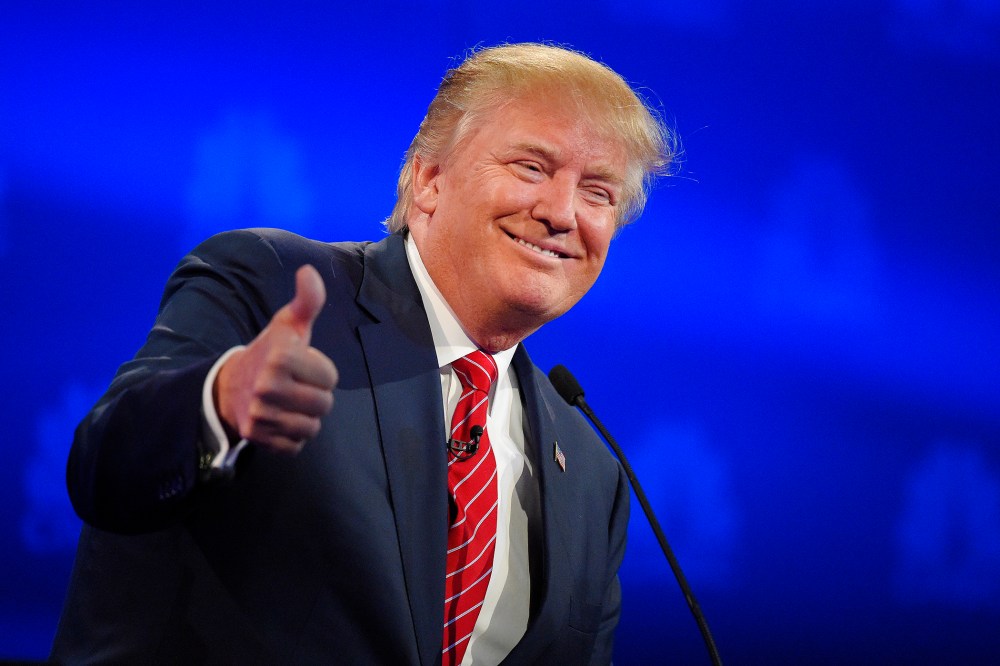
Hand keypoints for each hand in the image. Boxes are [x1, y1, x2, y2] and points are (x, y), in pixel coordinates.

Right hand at [215, 264, 337, 453]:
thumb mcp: (288, 325)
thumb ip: (306, 301)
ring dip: (306, 417)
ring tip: (289, 403)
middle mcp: (268, 387)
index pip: (330, 378)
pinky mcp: (257, 437)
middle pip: (324, 405)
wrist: (228, 386)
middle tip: (296, 386)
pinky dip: (292, 437)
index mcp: (281, 357)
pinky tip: (280, 420)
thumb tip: (309, 271)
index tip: (302, 366)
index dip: (321, 372)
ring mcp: (261, 415)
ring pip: (312, 427)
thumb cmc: (269, 353)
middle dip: (316, 396)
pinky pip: (295, 446)